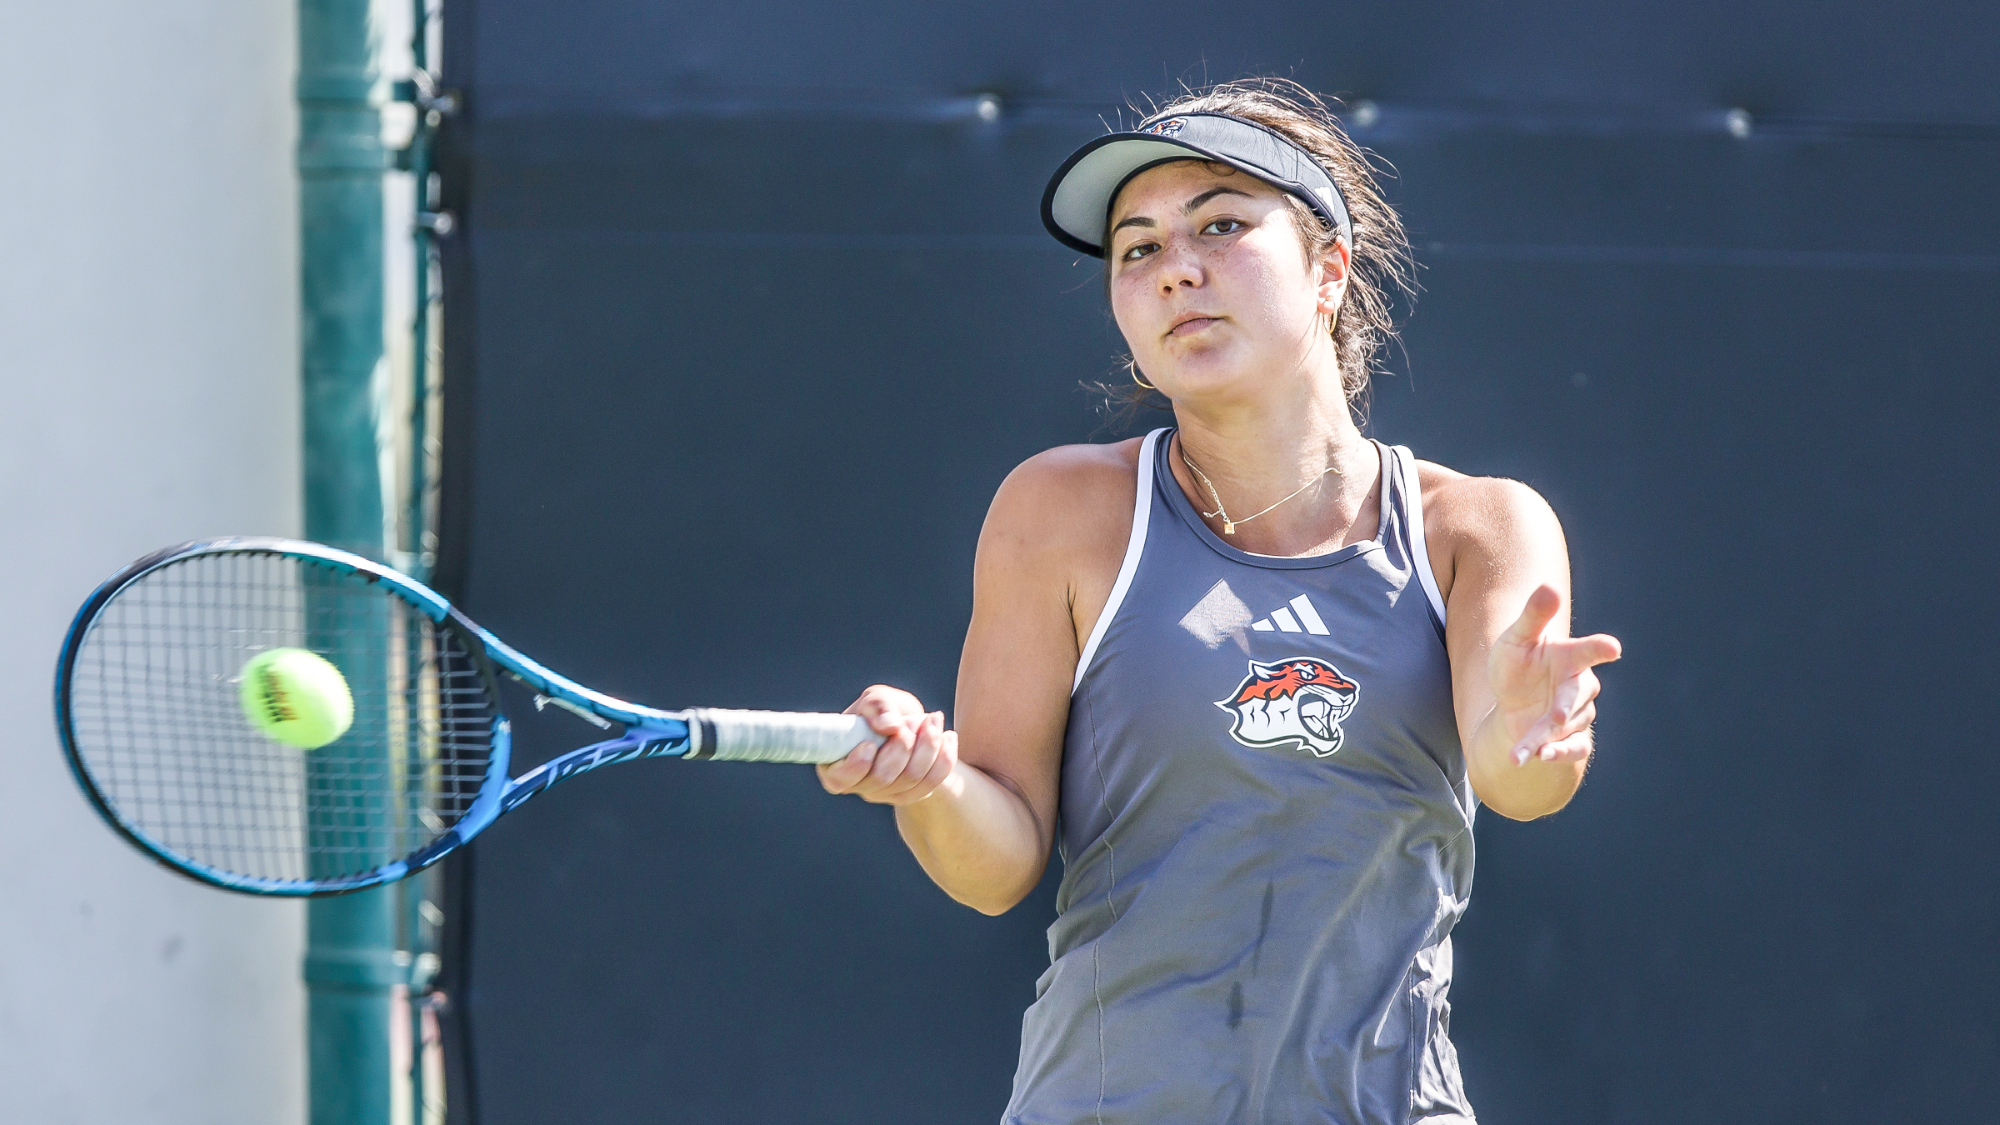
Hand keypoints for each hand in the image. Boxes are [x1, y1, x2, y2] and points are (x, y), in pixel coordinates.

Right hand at [817, 684, 958, 804]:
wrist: (909, 724)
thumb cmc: (883, 711)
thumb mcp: (876, 699)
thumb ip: (878, 706)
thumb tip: (888, 726)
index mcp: (838, 764)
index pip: (840, 779)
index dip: (856, 765)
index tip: (870, 743)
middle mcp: (860, 785)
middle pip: (883, 777)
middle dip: (903, 743)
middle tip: (912, 720)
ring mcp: (886, 794)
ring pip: (911, 779)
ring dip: (927, 744)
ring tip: (932, 719)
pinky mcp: (912, 795)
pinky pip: (933, 783)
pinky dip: (945, 757)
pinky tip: (948, 736)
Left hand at [1488, 585, 1621, 765]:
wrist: (1511, 702)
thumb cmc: (1517, 663)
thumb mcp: (1516, 639)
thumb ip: (1533, 616)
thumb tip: (1550, 586)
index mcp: (1570, 656)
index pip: (1588, 650)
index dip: (1600, 648)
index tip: (1613, 648)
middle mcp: (1578, 685)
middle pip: (1579, 694)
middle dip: (1567, 705)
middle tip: (1556, 715)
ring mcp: (1577, 713)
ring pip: (1569, 725)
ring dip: (1547, 738)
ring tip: (1529, 749)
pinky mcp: (1571, 737)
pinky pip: (1574, 748)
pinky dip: (1559, 754)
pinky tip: (1540, 758)